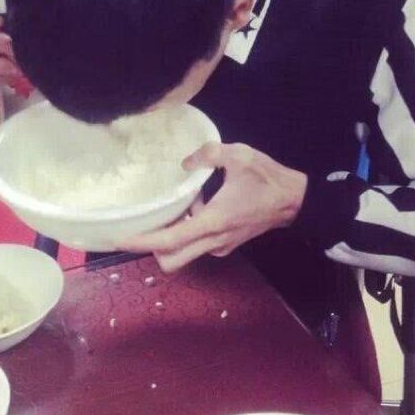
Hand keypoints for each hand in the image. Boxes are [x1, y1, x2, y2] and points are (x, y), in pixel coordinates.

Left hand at [121, 142, 306, 271]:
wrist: (295, 200)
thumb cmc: (267, 179)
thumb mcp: (239, 155)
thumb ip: (208, 154)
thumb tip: (185, 164)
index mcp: (212, 222)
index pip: (169, 240)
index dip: (141, 241)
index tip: (120, 240)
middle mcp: (213, 241)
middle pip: (171, 260)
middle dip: (153, 248)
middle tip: (145, 225)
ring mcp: (220, 246)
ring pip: (183, 254)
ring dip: (172, 237)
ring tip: (177, 207)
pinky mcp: (226, 244)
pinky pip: (196, 245)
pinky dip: (189, 231)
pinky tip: (198, 206)